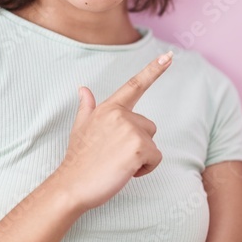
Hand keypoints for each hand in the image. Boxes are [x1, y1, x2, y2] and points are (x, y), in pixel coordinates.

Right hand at [53, 50, 173, 211]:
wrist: (72, 185)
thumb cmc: (78, 160)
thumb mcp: (80, 128)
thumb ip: (86, 107)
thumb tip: (83, 89)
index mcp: (109, 108)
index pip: (134, 85)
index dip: (154, 69)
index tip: (169, 56)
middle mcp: (121, 115)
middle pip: (149, 127)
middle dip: (138, 144)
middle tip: (114, 156)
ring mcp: (131, 130)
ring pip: (153, 144)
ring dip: (141, 157)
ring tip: (117, 164)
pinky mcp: (139, 148)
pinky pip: (155, 159)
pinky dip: (145, 169)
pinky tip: (125, 171)